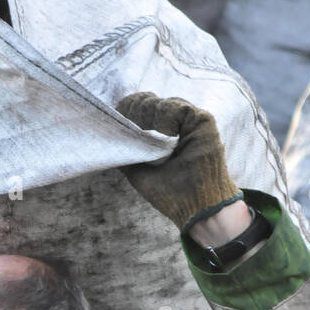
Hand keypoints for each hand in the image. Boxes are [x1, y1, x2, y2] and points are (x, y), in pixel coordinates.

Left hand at [115, 93, 242, 232]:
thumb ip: (126, 152)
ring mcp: (187, 121)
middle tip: (136, 137)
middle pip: (146, 102)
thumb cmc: (170, 193)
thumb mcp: (138, 171)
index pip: (138, 109)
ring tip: (154, 144)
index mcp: (159, 134)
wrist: (196, 206)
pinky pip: (175, 106)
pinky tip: (167, 139)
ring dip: (148, 119)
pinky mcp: (201, 119)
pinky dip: (165, 119)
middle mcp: (173, 124)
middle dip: (134, 115)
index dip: (126, 111)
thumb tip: (107, 134)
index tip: (119, 123)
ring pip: (158, 102)